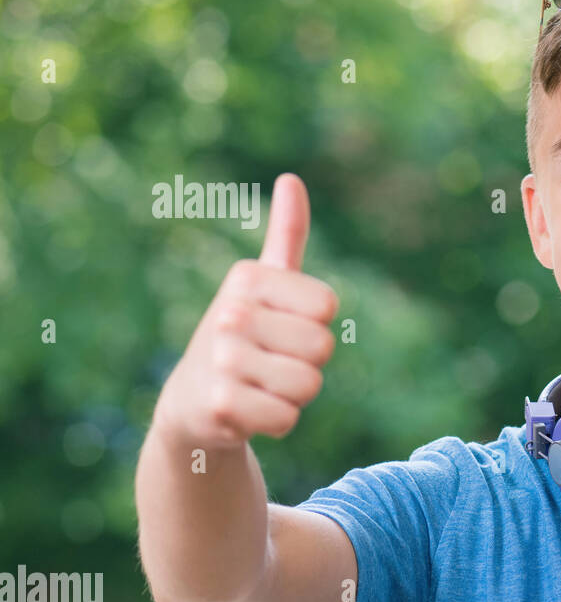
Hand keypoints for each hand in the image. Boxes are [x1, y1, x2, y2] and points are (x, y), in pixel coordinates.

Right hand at [154, 174, 338, 448]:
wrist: (193, 401)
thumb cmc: (244, 337)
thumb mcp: (263, 284)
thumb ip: (286, 235)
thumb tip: (291, 178)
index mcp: (248, 279)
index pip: (327, 307)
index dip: (313, 326)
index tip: (281, 328)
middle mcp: (230, 312)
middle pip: (322, 347)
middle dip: (307, 364)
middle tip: (271, 363)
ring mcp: (222, 359)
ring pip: (309, 385)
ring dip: (293, 395)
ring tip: (260, 386)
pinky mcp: (221, 405)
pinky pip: (288, 418)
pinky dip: (277, 422)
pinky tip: (248, 411)